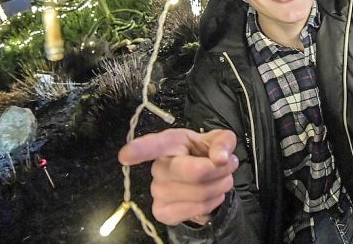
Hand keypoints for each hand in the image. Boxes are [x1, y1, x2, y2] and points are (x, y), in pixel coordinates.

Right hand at [119, 128, 238, 225]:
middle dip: (220, 171)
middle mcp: (158, 167)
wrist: (205, 178)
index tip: (125, 155)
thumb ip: (223, 143)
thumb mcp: (220, 140)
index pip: (154, 145)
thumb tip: (220, 158)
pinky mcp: (161, 212)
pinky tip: (209, 195)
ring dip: (220, 187)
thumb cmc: (207, 153)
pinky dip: (212, 203)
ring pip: (200, 194)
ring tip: (220, 179)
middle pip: (196, 173)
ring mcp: (157, 191)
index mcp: (170, 143)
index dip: (140, 150)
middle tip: (227, 165)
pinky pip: (196, 210)